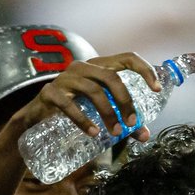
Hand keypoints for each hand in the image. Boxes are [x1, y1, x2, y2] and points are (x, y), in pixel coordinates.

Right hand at [14, 53, 160, 141]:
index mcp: (99, 67)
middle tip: (132, 123)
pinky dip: (83, 120)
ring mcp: (65, 78)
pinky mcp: (50, 92)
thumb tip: (145, 136)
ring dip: (108, 112)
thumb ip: (124, 122)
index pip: (127, 58)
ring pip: (93, 90)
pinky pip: (69, 104)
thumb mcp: (101, 113)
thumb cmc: (75, 112)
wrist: (38, 119)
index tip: (157, 89)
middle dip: (125, 101)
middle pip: (112, 77)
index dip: (144, 70)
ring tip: (115, 133)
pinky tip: (93, 133)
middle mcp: (83, 67)